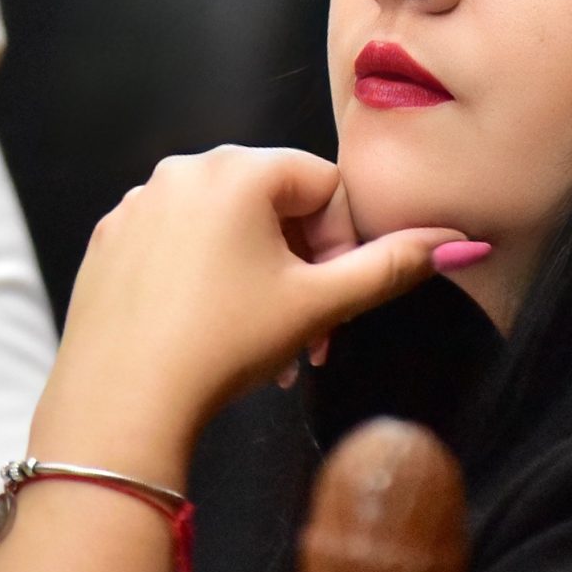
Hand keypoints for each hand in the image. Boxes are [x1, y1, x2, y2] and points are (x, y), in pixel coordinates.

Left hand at [37, 146, 463, 470]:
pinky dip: (205, 280)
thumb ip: (391, 266)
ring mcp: (137, 203)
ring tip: (262, 347)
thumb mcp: (319, 304)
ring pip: (225, 229)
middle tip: (309, 337)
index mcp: (238, 168)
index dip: (344, 246)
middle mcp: (182, 170)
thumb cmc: (222, 345)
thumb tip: (462, 242)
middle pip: (274, 204)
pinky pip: (176, 245)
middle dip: (303, 269)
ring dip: (258, 279)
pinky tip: (207, 332)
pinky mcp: (109, 240)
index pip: (325, 185)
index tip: (335, 304)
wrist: (120, 403)